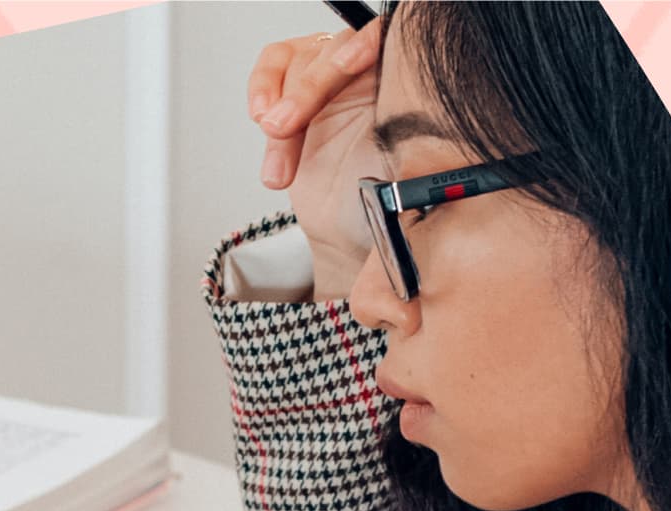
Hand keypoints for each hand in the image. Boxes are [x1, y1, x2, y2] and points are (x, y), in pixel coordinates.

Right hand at [247, 24, 385, 300]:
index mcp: (407, 98)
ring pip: (300, 58)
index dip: (365, 47)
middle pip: (336, 48)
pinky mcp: (302, 97)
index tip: (353, 65)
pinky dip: (263, 94)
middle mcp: (373, 82)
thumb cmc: (382, 230)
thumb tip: (402, 305)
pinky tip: (270, 136)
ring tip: (276, 134)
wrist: (354, 245)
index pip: (387, 44)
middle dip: (306, 85)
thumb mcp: (400, 235)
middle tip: (284, 125)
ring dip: (281, 95)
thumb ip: (402, 249)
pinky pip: (276, 69)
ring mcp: (336, 85)